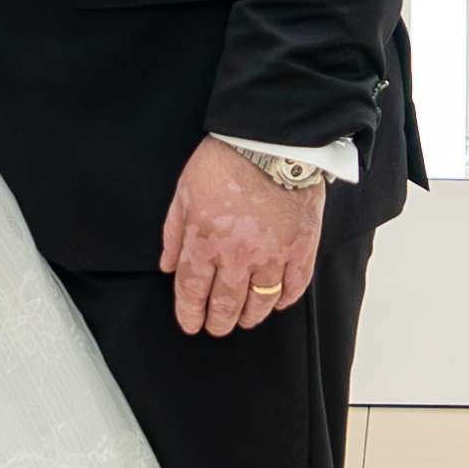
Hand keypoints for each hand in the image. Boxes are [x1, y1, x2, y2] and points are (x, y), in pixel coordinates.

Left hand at [161, 140, 323, 338]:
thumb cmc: (225, 160)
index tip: (190, 324)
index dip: (189, 314)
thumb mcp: (183, 191)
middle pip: (225, 305)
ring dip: (249, 317)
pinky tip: (277, 302)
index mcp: (204, 242)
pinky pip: (294, 286)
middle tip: (216, 328)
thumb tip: (167, 265)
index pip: (192, 292)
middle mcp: (237, 256)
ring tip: (245, 320)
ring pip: (260, 303)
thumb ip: (173, 233)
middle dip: (217, 322)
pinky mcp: (301, 248)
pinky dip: (285, 299)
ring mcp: (272, 255)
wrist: (271, 140)